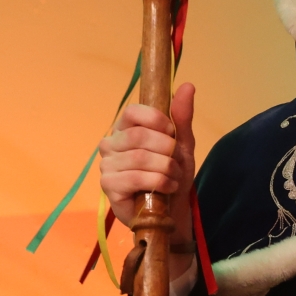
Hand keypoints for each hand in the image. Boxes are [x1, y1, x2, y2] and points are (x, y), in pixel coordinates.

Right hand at [98, 83, 195, 248]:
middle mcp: (111, 144)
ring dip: (166, 169)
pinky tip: (166, 188)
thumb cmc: (171, 175)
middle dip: (166, 150)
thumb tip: (188, 85)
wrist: (170, 211)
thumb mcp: (182, 144)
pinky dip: (158, 182)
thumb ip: (181, 116)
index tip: (171, 135)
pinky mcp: (108, 186)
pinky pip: (134, 178)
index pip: (132, 112)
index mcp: (125, 129)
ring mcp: (107, 165)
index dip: (157, 121)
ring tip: (173, 178)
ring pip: (139, 157)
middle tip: (175, 163)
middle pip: (138, 135)